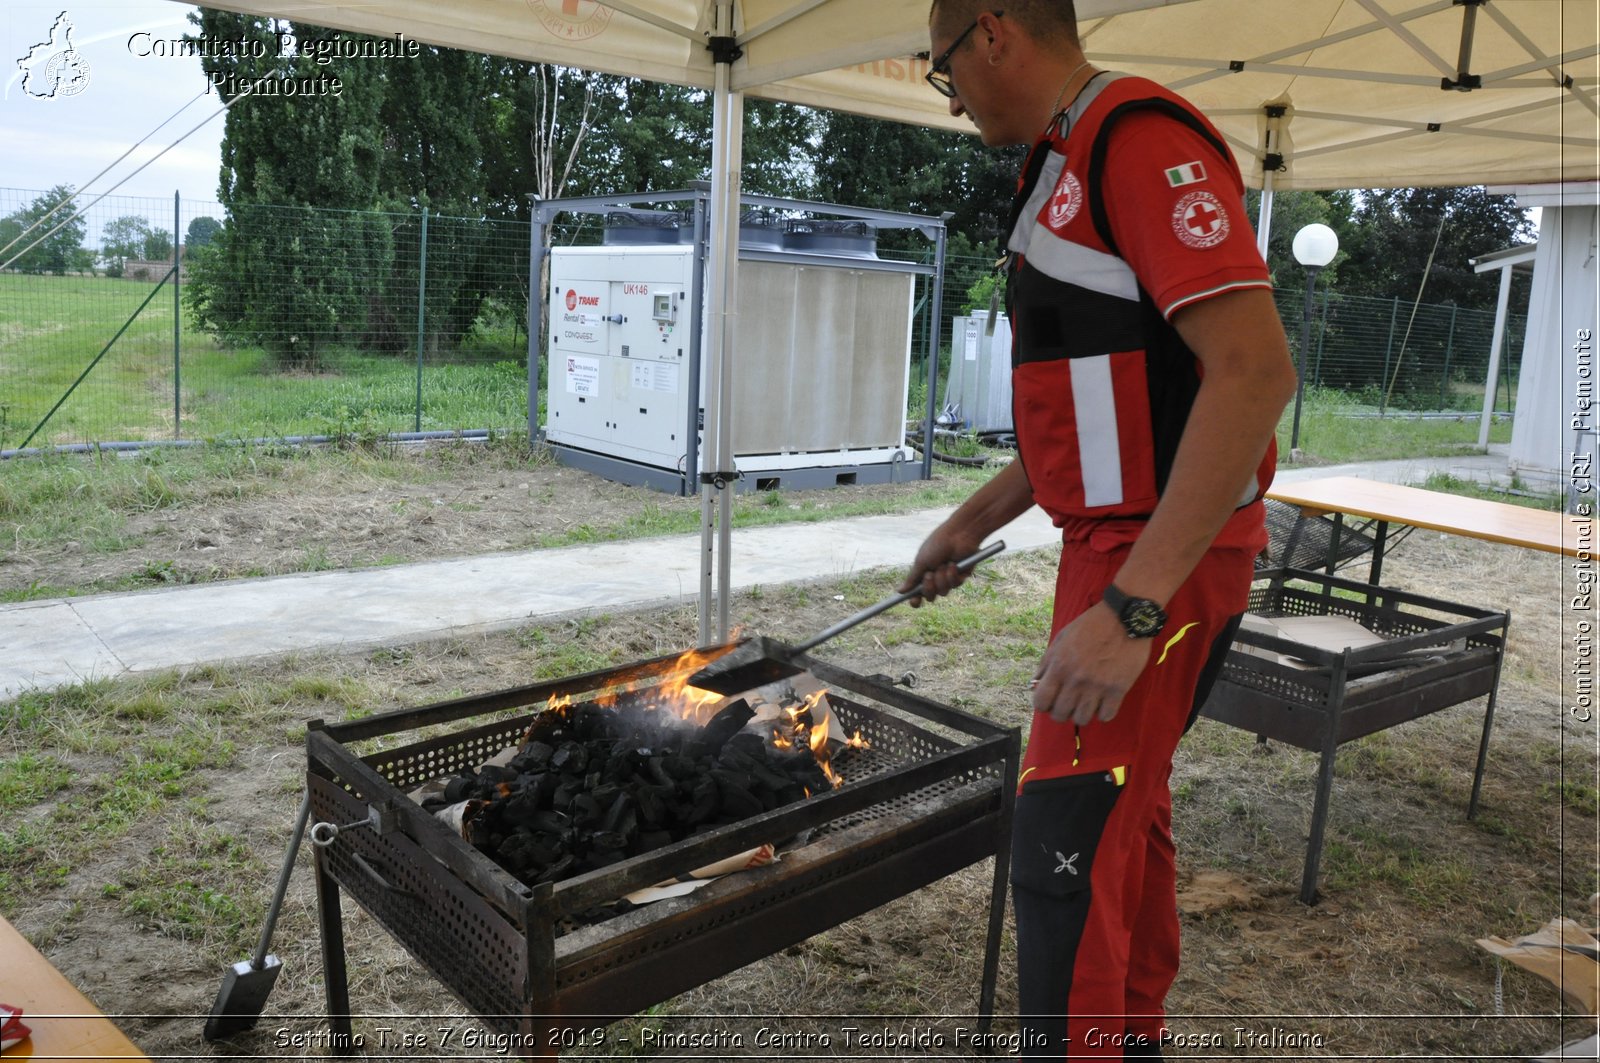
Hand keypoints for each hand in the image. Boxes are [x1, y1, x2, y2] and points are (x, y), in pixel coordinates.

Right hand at [899, 524, 984, 607]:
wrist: (958, 535)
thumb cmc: (937, 544)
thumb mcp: (922, 561)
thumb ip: (912, 578)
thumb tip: (900, 591)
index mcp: (924, 573)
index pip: (918, 593)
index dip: (916, 600)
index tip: (915, 602)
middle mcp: (936, 578)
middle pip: (930, 596)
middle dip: (929, 588)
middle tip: (929, 575)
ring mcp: (949, 578)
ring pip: (943, 592)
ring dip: (942, 579)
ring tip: (944, 564)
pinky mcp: (962, 576)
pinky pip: (955, 585)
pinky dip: (952, 575)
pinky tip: (953, 564)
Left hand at [1030, 603, 1153, 724]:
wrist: (1125, 617)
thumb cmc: (1091, 625)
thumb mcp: (1061, 638)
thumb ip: (1047, 662)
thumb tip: (1035, 684)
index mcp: (1059, 665)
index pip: (1041, 702)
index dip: (1043, 704)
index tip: (1050, 701)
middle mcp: (1076, 679)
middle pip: (1060, 714)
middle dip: (1061, 711)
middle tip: (1068, 703)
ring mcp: (1097, 686)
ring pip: (1082, 719)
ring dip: (1081, 714)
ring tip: (1086, 703)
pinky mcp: (1118, 689)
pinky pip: (1106, 716)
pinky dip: (1102, 713)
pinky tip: (1103, 703)